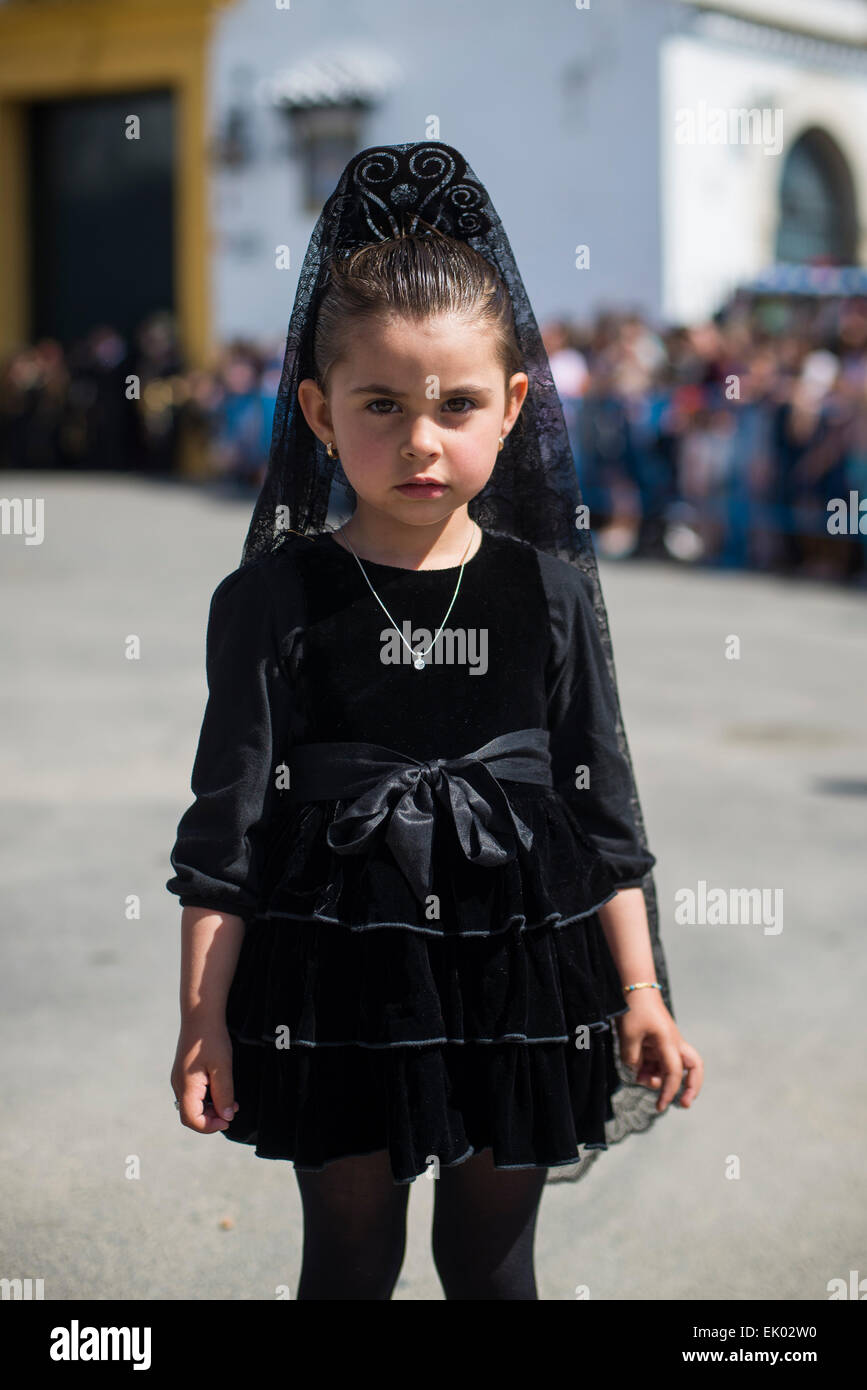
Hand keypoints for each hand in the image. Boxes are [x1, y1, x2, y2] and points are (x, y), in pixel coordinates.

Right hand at [171, 1020, 239, 1133]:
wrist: (200, 1015)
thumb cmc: (212, 1039)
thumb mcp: (223, 1068)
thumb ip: (224, 1094)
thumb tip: (226, 1117)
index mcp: (186, 1086)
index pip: (191, 1119)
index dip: (209, 1126)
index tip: (228, 1121)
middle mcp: (178, 1085)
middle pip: (190, 1115)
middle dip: (211, 1119)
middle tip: (232, 1112)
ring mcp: (179, 1079)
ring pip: (192, 1105)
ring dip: (210, 1109)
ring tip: (231, 1102)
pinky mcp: (183, 1073)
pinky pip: (193, 1094)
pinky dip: (207, 1099)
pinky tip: (221, 1091)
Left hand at [615, 991, 702, 1112]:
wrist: (635, 988)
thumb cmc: (634, 1009)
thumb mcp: (627, 1035)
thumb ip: (631, 1058)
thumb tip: (637, 1072)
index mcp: (669, 1042)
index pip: (675, 1073)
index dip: (670, 1092)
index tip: (660, 1106)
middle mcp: (673, 1044)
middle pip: (694, 1068)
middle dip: (692, 1087)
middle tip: (685, 1104)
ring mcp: (667, 1043)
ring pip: (671, 1068)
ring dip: (660, 1079)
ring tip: (642, 1080)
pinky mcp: (658, 1042)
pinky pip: (659, 1062)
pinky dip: (651, 1071)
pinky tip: (639, 1073)